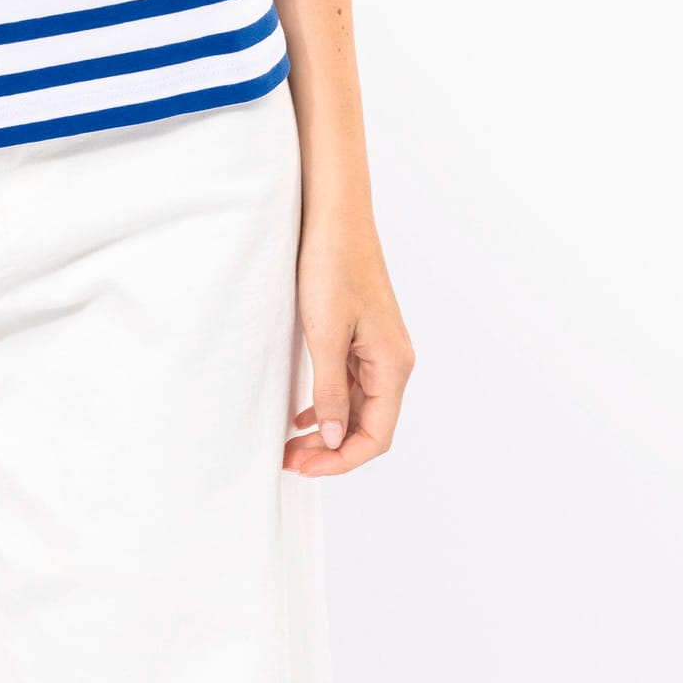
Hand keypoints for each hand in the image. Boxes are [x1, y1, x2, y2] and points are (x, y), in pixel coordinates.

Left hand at [283, 211, 414, 476]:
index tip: (304, 467)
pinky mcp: (362, 334)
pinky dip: (328, 404)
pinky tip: (303, 414)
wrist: (335, 214)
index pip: (376, 436)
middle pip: (368, 425)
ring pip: (357, 406)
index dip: (341, 459)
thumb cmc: (331, 266)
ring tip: (291, 444)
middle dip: (331, 450)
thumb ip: (331, 391)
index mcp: (393, 365)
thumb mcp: (324, 334)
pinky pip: (350, 383)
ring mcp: (378, 347)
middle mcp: (392, 360)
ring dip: (328, 429)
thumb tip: (334, 438)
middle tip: (290, 460)